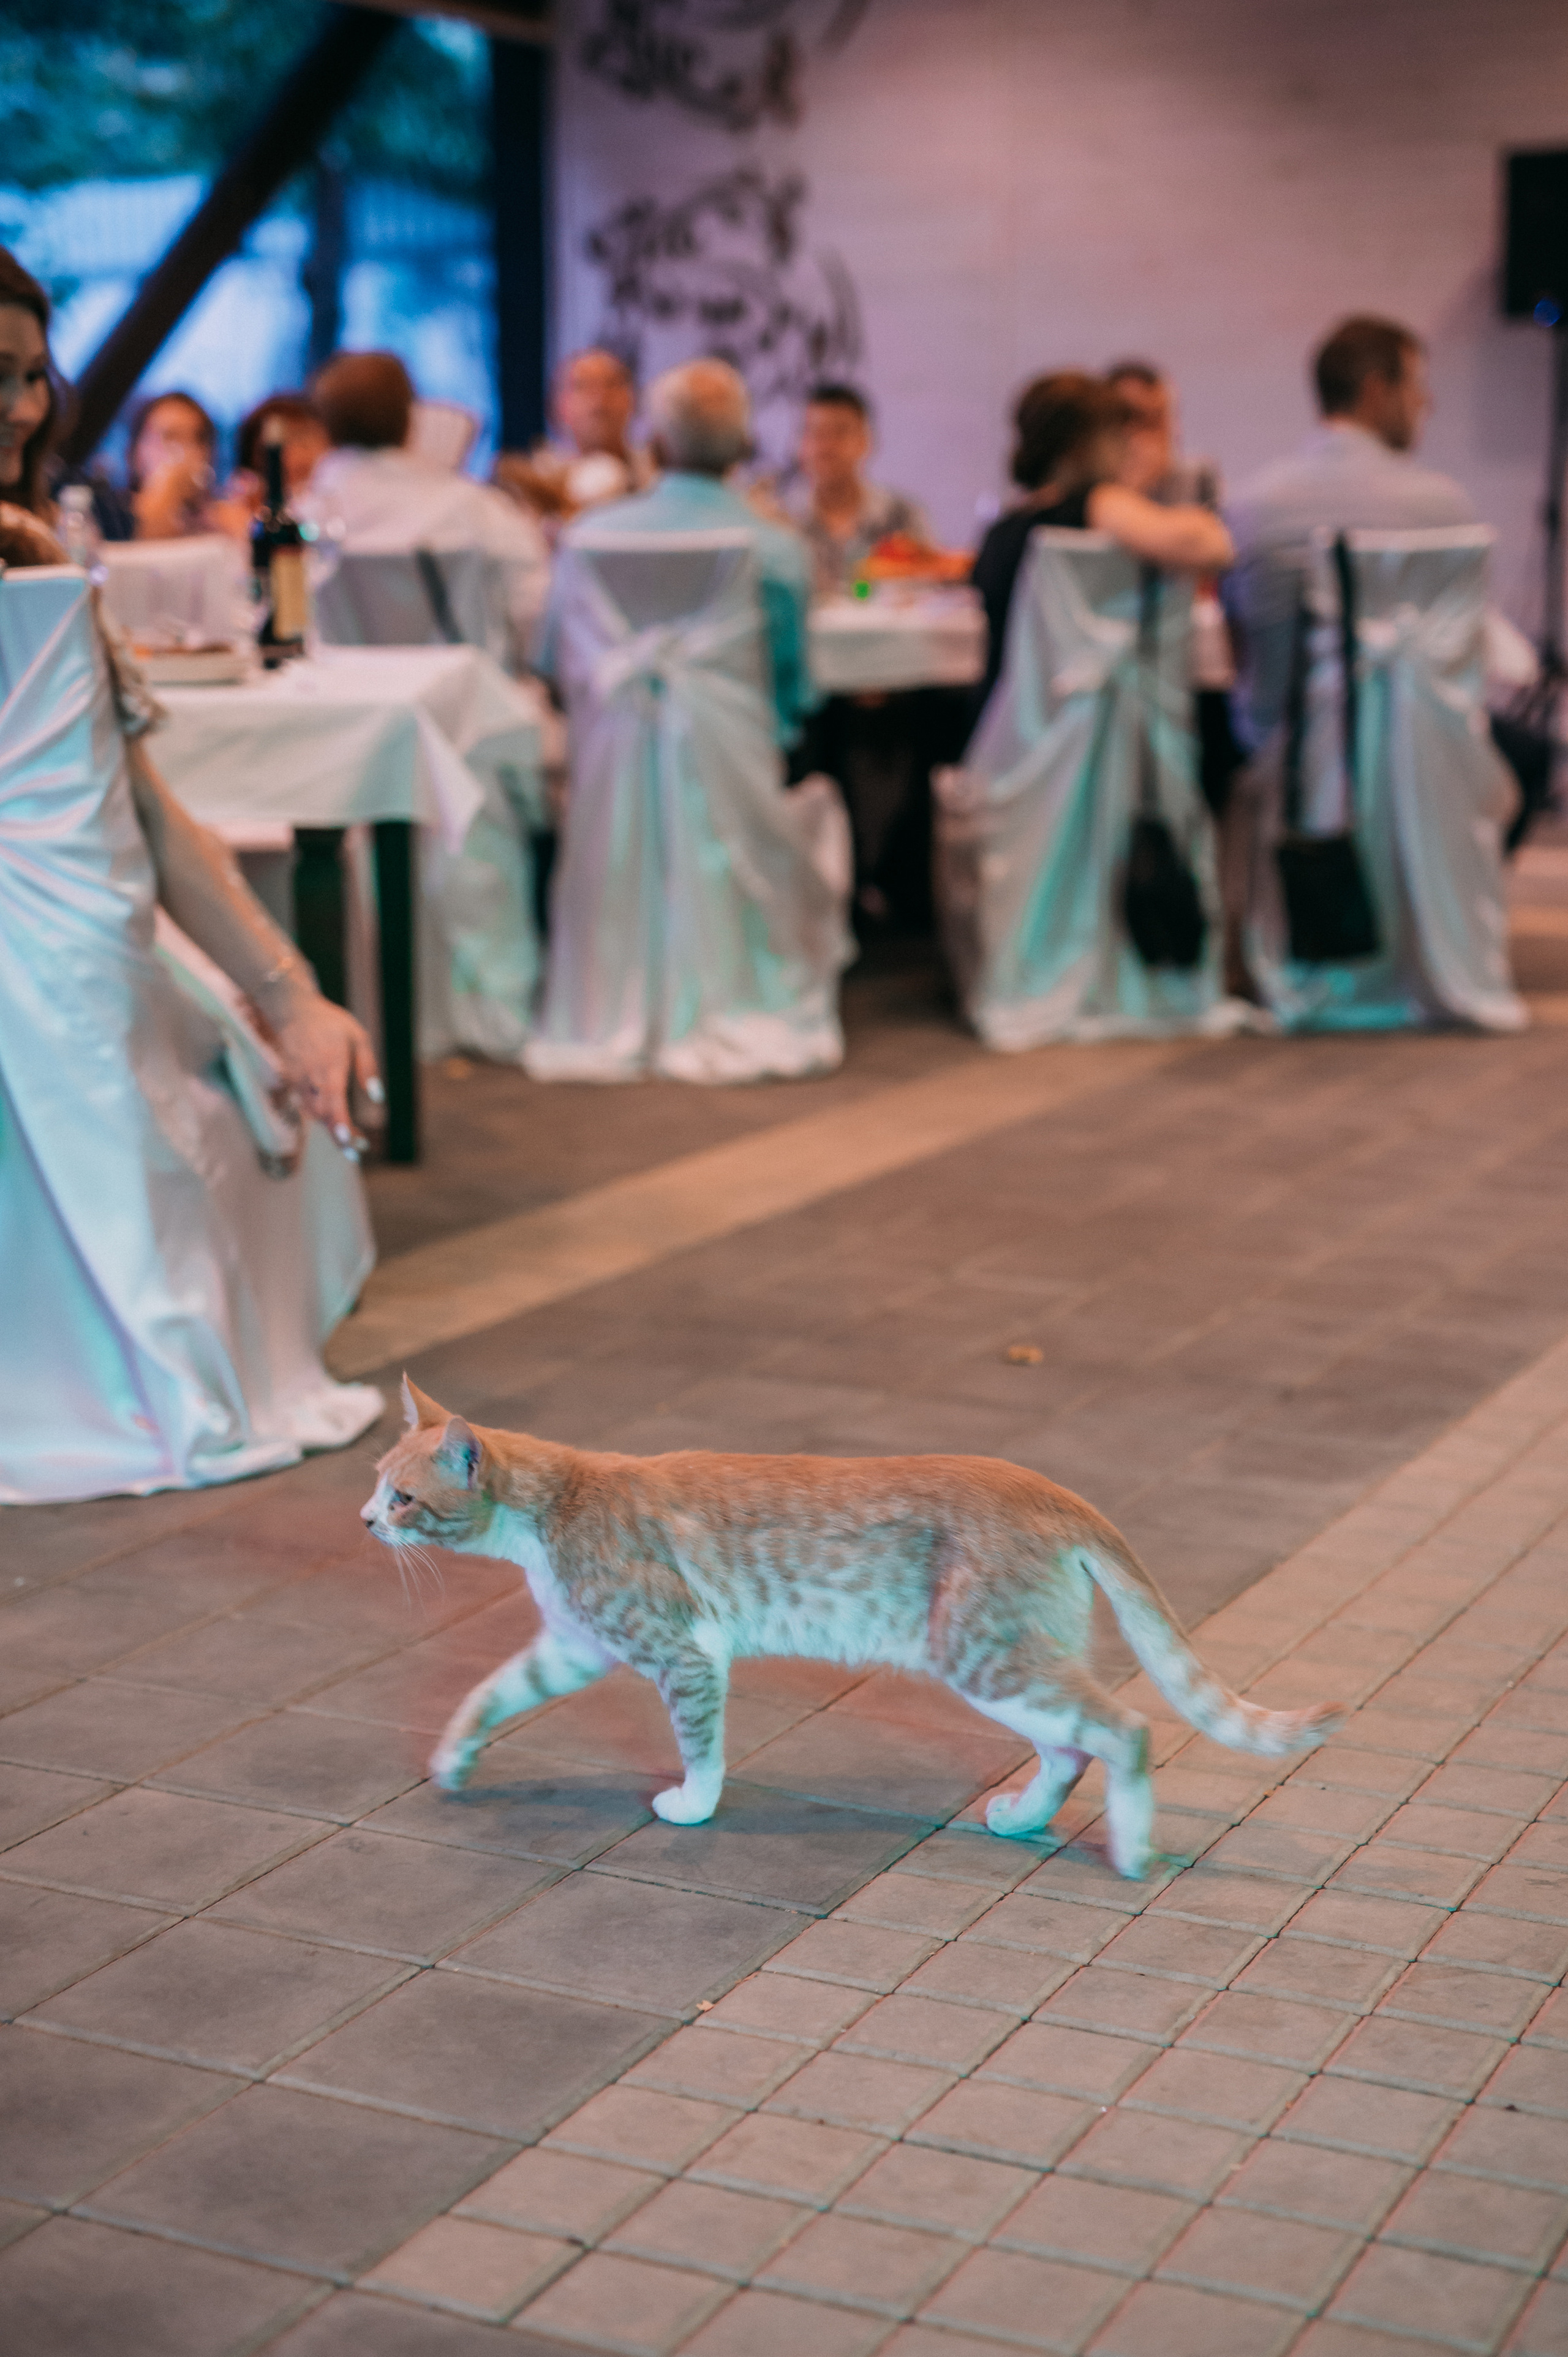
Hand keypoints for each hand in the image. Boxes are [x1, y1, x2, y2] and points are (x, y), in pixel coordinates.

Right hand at [268, 995, 381, 1154]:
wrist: (291, 1010)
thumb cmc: (331, 1023)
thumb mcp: (358, 1037)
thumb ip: (368, 1067)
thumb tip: (378, 1097)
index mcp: (330, 1064)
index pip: (333, 1100)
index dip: (340, 1124)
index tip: (349, 1143)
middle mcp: (311, 1076)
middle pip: (324, 1114)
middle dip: (342, 1135)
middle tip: (363, 1146)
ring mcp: (298, 1080)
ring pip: (314, 1113)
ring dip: (333, 1128)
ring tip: (355, 1138)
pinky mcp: (292, 1082)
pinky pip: (307, 1105)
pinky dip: (323, 1116)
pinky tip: (338, 1121)